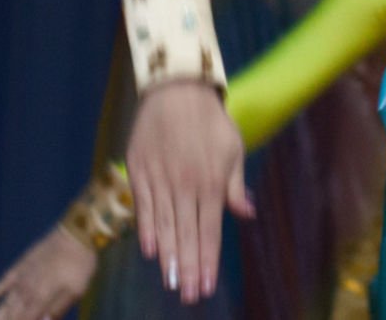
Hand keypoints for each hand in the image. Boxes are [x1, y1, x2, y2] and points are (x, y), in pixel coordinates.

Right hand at [0, 226, 96, 319]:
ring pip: (5, 303)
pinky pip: (2, 282)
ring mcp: (22, 278)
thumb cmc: (81, 264)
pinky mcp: (21, 265)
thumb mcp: (77, 290)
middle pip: (11, 316)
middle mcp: (27, 290)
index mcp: (41, 298)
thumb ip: (58, 309)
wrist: (76, 233)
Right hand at [125, 79, 253, 301]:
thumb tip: (246, 214)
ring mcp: (159, 179)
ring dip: (167, 257)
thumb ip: (236, 185)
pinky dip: (144, 229)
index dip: (206, 261)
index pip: (209, 231)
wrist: (177, 90)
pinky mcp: (139, 171)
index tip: (205, 286)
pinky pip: (141, 206)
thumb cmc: (210, 121)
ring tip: (170, 282)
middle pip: (186, 235)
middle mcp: (185, 185)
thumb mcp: (233, 149)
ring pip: (163, 226)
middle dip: (187, 269)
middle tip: (187, 296)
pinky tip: (149, 251)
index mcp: (210, 182)